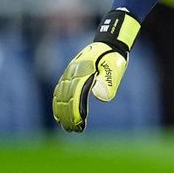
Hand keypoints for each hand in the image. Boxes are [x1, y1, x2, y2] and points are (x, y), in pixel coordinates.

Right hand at [51, 9, 141, 132]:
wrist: (108, 42)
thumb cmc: (114, 57)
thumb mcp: (116, 67)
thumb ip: (109, 81)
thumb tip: (101, 97)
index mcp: (85, 71)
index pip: (78, 95)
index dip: (77, 111)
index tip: (80, 124)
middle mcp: (73, 72)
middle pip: (67, 97)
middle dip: (69, 116)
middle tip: (74, 130)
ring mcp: (69, 73)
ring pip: (60, 95)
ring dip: (62, 112)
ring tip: (67, 127)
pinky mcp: (68, 74)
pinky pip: (59, 90)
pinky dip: (57, 103)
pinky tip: (58, 115)